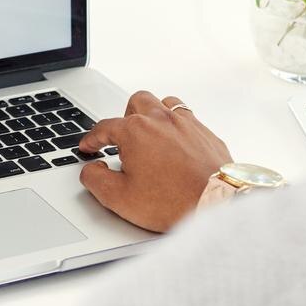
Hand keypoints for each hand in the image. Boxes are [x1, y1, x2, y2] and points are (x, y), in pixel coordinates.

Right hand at [77, 91, 232, 233]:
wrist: (216, 203)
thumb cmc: (172, 201)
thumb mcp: (119, 198)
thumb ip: (95, 180)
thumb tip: (91, 170)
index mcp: (135, 131)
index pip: (104, 127)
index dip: (92, 139)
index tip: (89, 147)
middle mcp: (161, 120)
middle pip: (136, 102)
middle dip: (124, 117)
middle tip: (121, 138)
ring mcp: (186, 123)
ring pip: (164, 103)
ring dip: (152, 115)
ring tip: (149, 135)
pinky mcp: (206, 133)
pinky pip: (187, 117)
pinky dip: (176, 126)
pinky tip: (175, 143)